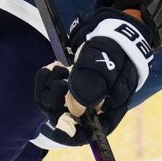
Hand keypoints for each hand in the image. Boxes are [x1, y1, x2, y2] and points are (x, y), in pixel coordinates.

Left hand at [34, 8, 154, 145]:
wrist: (113, 26)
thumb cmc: (117, 48)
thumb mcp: (108, 64)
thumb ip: (92, 86)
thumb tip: (74, 110)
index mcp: (108, 109)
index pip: (91, 133)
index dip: (74, 134)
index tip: (62, 123)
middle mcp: (91, 106)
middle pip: (66, 119)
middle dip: (58, 100)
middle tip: (64, 77)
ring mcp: (76, 94)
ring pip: (52, 104)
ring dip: (50, 87)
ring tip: (59, 67)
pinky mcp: (65, 81)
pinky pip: (46, 89)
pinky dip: (45, 78)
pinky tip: (53, 65)